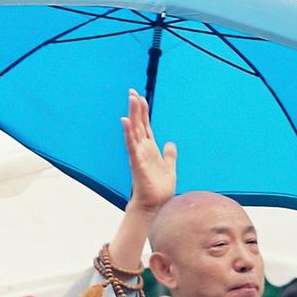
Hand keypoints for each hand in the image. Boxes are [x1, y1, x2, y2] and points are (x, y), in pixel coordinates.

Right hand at [121, 89, 176, 213]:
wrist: (154, 205)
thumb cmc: (159, 189)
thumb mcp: (169, 168)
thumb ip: (170, 155)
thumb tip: (171, 143)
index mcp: (150, 149)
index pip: (145, 126)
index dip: (143, 112)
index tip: (140, 97)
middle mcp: (142, 149)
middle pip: (138, 124)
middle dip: (136, 108)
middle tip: (132, 91)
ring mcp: (138, 155)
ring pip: (134, 131)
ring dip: (132, 115)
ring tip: (130, 99)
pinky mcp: (137, 163)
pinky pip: (131, 145)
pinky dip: (128, 133)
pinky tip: (125, 122)